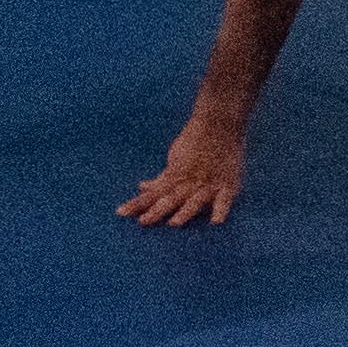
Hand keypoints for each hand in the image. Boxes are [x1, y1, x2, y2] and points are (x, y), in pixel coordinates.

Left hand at [118, 112, 244, 227]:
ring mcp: (207, 184)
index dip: (137, 203)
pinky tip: (216, 222)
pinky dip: (220, 210)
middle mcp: (188, 182)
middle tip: (142, 222)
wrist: (218, 122)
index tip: (120, 213)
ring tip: (174, 224)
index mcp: (175, 176)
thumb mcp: (174, 159)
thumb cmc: (194, 142)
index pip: (152, 194)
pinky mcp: (227, 185)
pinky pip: (224, 200)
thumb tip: (142, 187)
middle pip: (170, 199)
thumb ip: (161, 179)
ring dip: (185, 212)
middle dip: (156, 211)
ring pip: (194, 201)